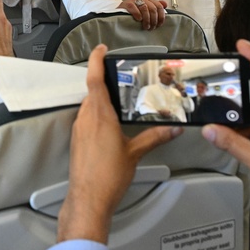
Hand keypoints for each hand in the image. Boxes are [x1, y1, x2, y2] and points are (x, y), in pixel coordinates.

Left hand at [58, 45, 181, 242]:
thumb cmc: (108, 177)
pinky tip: (110, 126)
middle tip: (119, 78)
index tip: (100, 49)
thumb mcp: (135, 153)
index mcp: (99, 115)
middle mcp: (86, 118)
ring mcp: (79, 129)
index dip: (95, 61)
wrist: (88, 200)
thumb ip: (155, 137)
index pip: (94, 79)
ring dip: (101, 100)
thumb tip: (173, 129)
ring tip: (119, 102)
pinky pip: (86, 119)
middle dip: (104, 83)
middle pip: (93, 91)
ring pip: (89, 106)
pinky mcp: (77, 140)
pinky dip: (97, 115)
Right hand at [117, 0, 167, 29]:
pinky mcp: (127, 3)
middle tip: (151, 27)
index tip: (159, 25)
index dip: (161, 16)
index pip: (159, 6)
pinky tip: (138, 19)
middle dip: (154, 20)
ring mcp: (134, 0)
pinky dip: (137, 14)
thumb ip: (155, 6)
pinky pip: (134, 7)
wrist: (120, 10)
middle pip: (153, 8)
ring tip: (146, 26)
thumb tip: (165, 4)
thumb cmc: (134, 11)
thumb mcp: (146, 8)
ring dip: (147, 19)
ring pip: (145, 8)